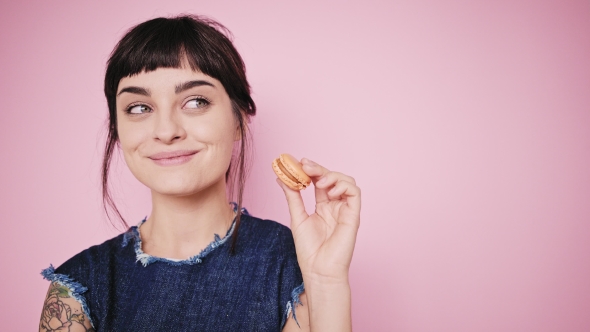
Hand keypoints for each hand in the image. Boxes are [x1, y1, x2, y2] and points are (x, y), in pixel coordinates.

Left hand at [277, 158, 360, 283]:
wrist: (319, 270)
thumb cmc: (309, 250)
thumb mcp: (297, 217)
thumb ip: (293, 196)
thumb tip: (281, 178)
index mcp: (323, 206)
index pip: (319, 181)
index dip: (311, 170)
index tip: (298, 162)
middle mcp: (336, 206)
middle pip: (332, 178)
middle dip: (319, 169)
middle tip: (305, 164)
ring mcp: (345, 210)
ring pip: (347, 181)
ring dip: (332, 175)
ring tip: (318, 181)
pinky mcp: (353, 215)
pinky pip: (355, 193)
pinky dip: (344, 186)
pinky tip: (330, 191)